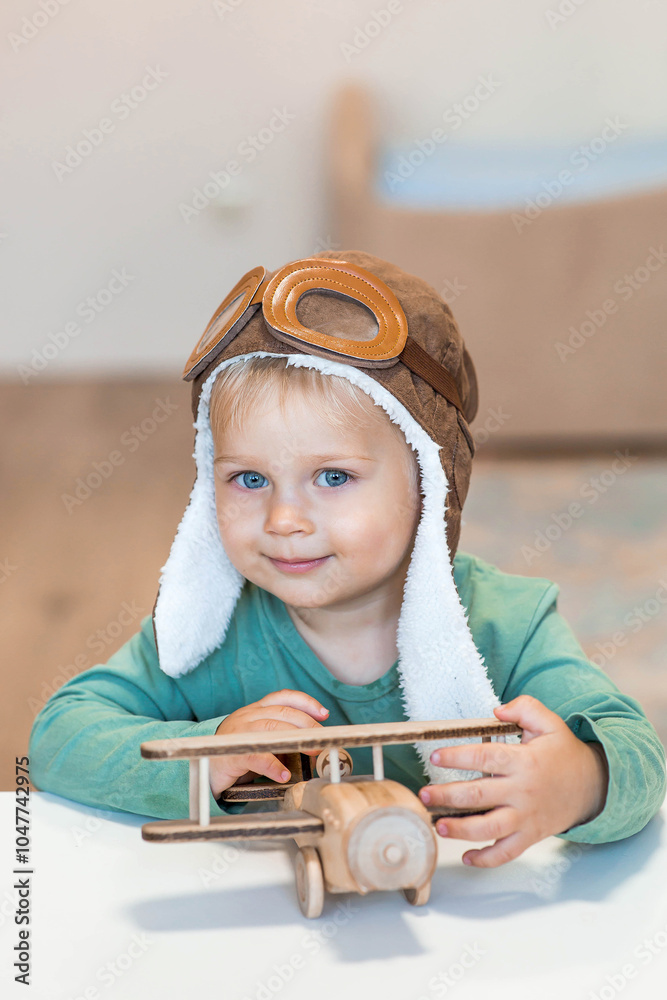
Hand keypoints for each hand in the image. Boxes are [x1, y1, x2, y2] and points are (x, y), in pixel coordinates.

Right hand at [210, 689, 328, 796]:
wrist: (203, 768)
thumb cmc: (237, 754)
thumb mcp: (260, 740)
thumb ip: (281, 737)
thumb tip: (312, 744)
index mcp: (255, 710)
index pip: (283, 698)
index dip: (305, 702)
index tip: (324, 713)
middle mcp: (247, 716)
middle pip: (282, 713)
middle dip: (308, 724)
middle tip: (323, 740)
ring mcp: (238, 733)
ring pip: (272, 729)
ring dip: (296, 741)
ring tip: (312, 752)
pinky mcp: (232, 754)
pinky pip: (257, 757)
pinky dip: (273, 766)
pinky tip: (284, 775)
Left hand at [418, 695, 608, 867]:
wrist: (594, 786)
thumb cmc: (564, 754)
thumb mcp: (549, 723)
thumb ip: (525, 708)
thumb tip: (498, 710)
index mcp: (523, 761)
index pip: (485, 757)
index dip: (458, 757)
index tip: (436, 757)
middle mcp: (522, 791)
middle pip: (480, 795)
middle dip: (447, 796)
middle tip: (424, 795)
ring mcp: (526, 817)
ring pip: (489, 828)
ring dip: (461, 830)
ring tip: (438, 826)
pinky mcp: (531, 836)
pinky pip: (507, 852)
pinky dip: (487, 859)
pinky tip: (468, 856)